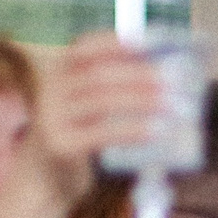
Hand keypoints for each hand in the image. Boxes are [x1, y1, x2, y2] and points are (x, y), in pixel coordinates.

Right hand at [29, 33, 166, 202]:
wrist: (44, 175)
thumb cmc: (78, 131)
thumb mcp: (86, 103)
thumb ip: (111, 86)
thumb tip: (164, 73)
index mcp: (57, 70)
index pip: (84, 48)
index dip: (114, 42)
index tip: (147, 43)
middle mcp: (50, 89)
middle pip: (99, 75)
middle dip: (139, 76)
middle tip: (174, 82)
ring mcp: (52, 117)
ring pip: (103, 102)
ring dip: (143, 102)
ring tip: (173, 106)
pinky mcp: (60, 144)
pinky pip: (103, 133)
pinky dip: (134, 130)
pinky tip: (157, 132)